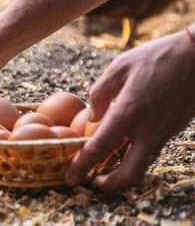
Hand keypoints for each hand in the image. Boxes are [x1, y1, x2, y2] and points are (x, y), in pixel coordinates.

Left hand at [65, 28, 194, 191]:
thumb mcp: (119, 67)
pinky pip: (150, 151)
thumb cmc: (157, 57)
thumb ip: (100, 93)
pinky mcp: (173, 130)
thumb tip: (91, 117)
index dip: (82, 167)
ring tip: (103, 170)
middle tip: (91, 184)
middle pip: (129, 174)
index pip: (99, 149)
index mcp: (128, 113)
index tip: (70, 178)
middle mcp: (147, 130)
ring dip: (122, 174)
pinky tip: (122, 148)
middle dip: (109, 186)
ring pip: (142, 165)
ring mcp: (164, 132)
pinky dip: (134, 158)